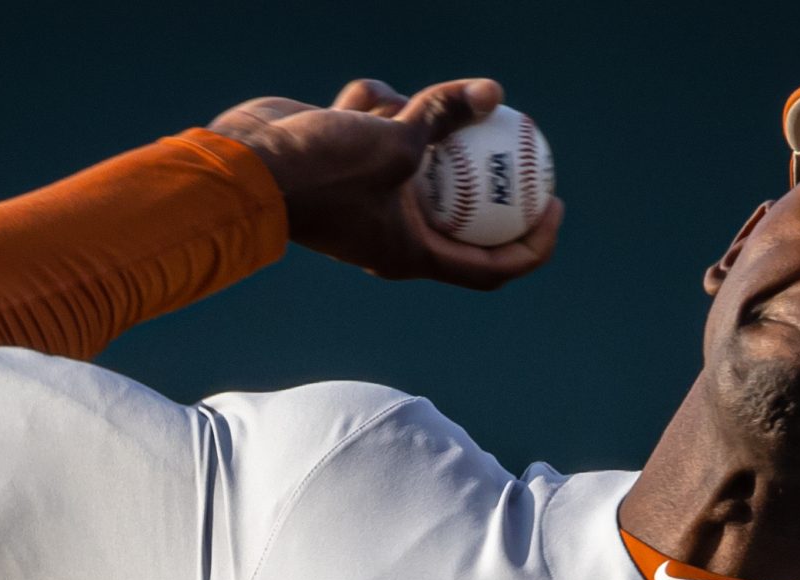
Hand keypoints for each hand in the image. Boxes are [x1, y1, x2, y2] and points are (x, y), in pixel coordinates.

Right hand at [208, 77, 562, 289]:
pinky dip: (374, 107)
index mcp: (413, 254)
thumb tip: (492, 92)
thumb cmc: (322, 171)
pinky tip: (355, 99)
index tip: (554, 203)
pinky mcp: (348, 163)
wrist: (245, 167)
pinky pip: (381, 128)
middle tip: (522, 139)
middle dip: (485, 171)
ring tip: (395, 108)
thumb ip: (445, 117)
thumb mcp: (396, 143)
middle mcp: (394, 233)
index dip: (533, 244)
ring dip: (414, 120)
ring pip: (419, 152)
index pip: (491, 266)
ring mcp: (370, 197)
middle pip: (461, 208)